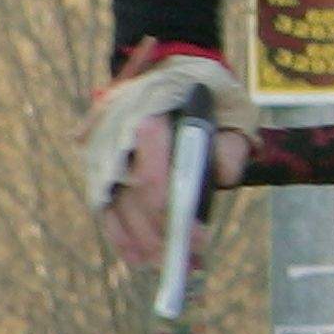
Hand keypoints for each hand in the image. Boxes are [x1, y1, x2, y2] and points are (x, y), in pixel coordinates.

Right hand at [80, 43, 242, 275]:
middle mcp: (116, 133)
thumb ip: (232, 144)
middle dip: (158, 235)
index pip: (151, 174)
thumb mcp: (234, 108)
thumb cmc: (209, 92)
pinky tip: (135, 257)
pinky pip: (104, 204)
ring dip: (136, 241)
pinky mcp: (100, 164)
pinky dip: (117, 232)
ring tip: (162, 268)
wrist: (172, 66)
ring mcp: (103, 149)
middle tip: (184, 263)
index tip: (197, 239)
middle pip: (131, 196)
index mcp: (147, 114)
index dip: (171, 212)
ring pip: (113, 204)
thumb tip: (222, 180)